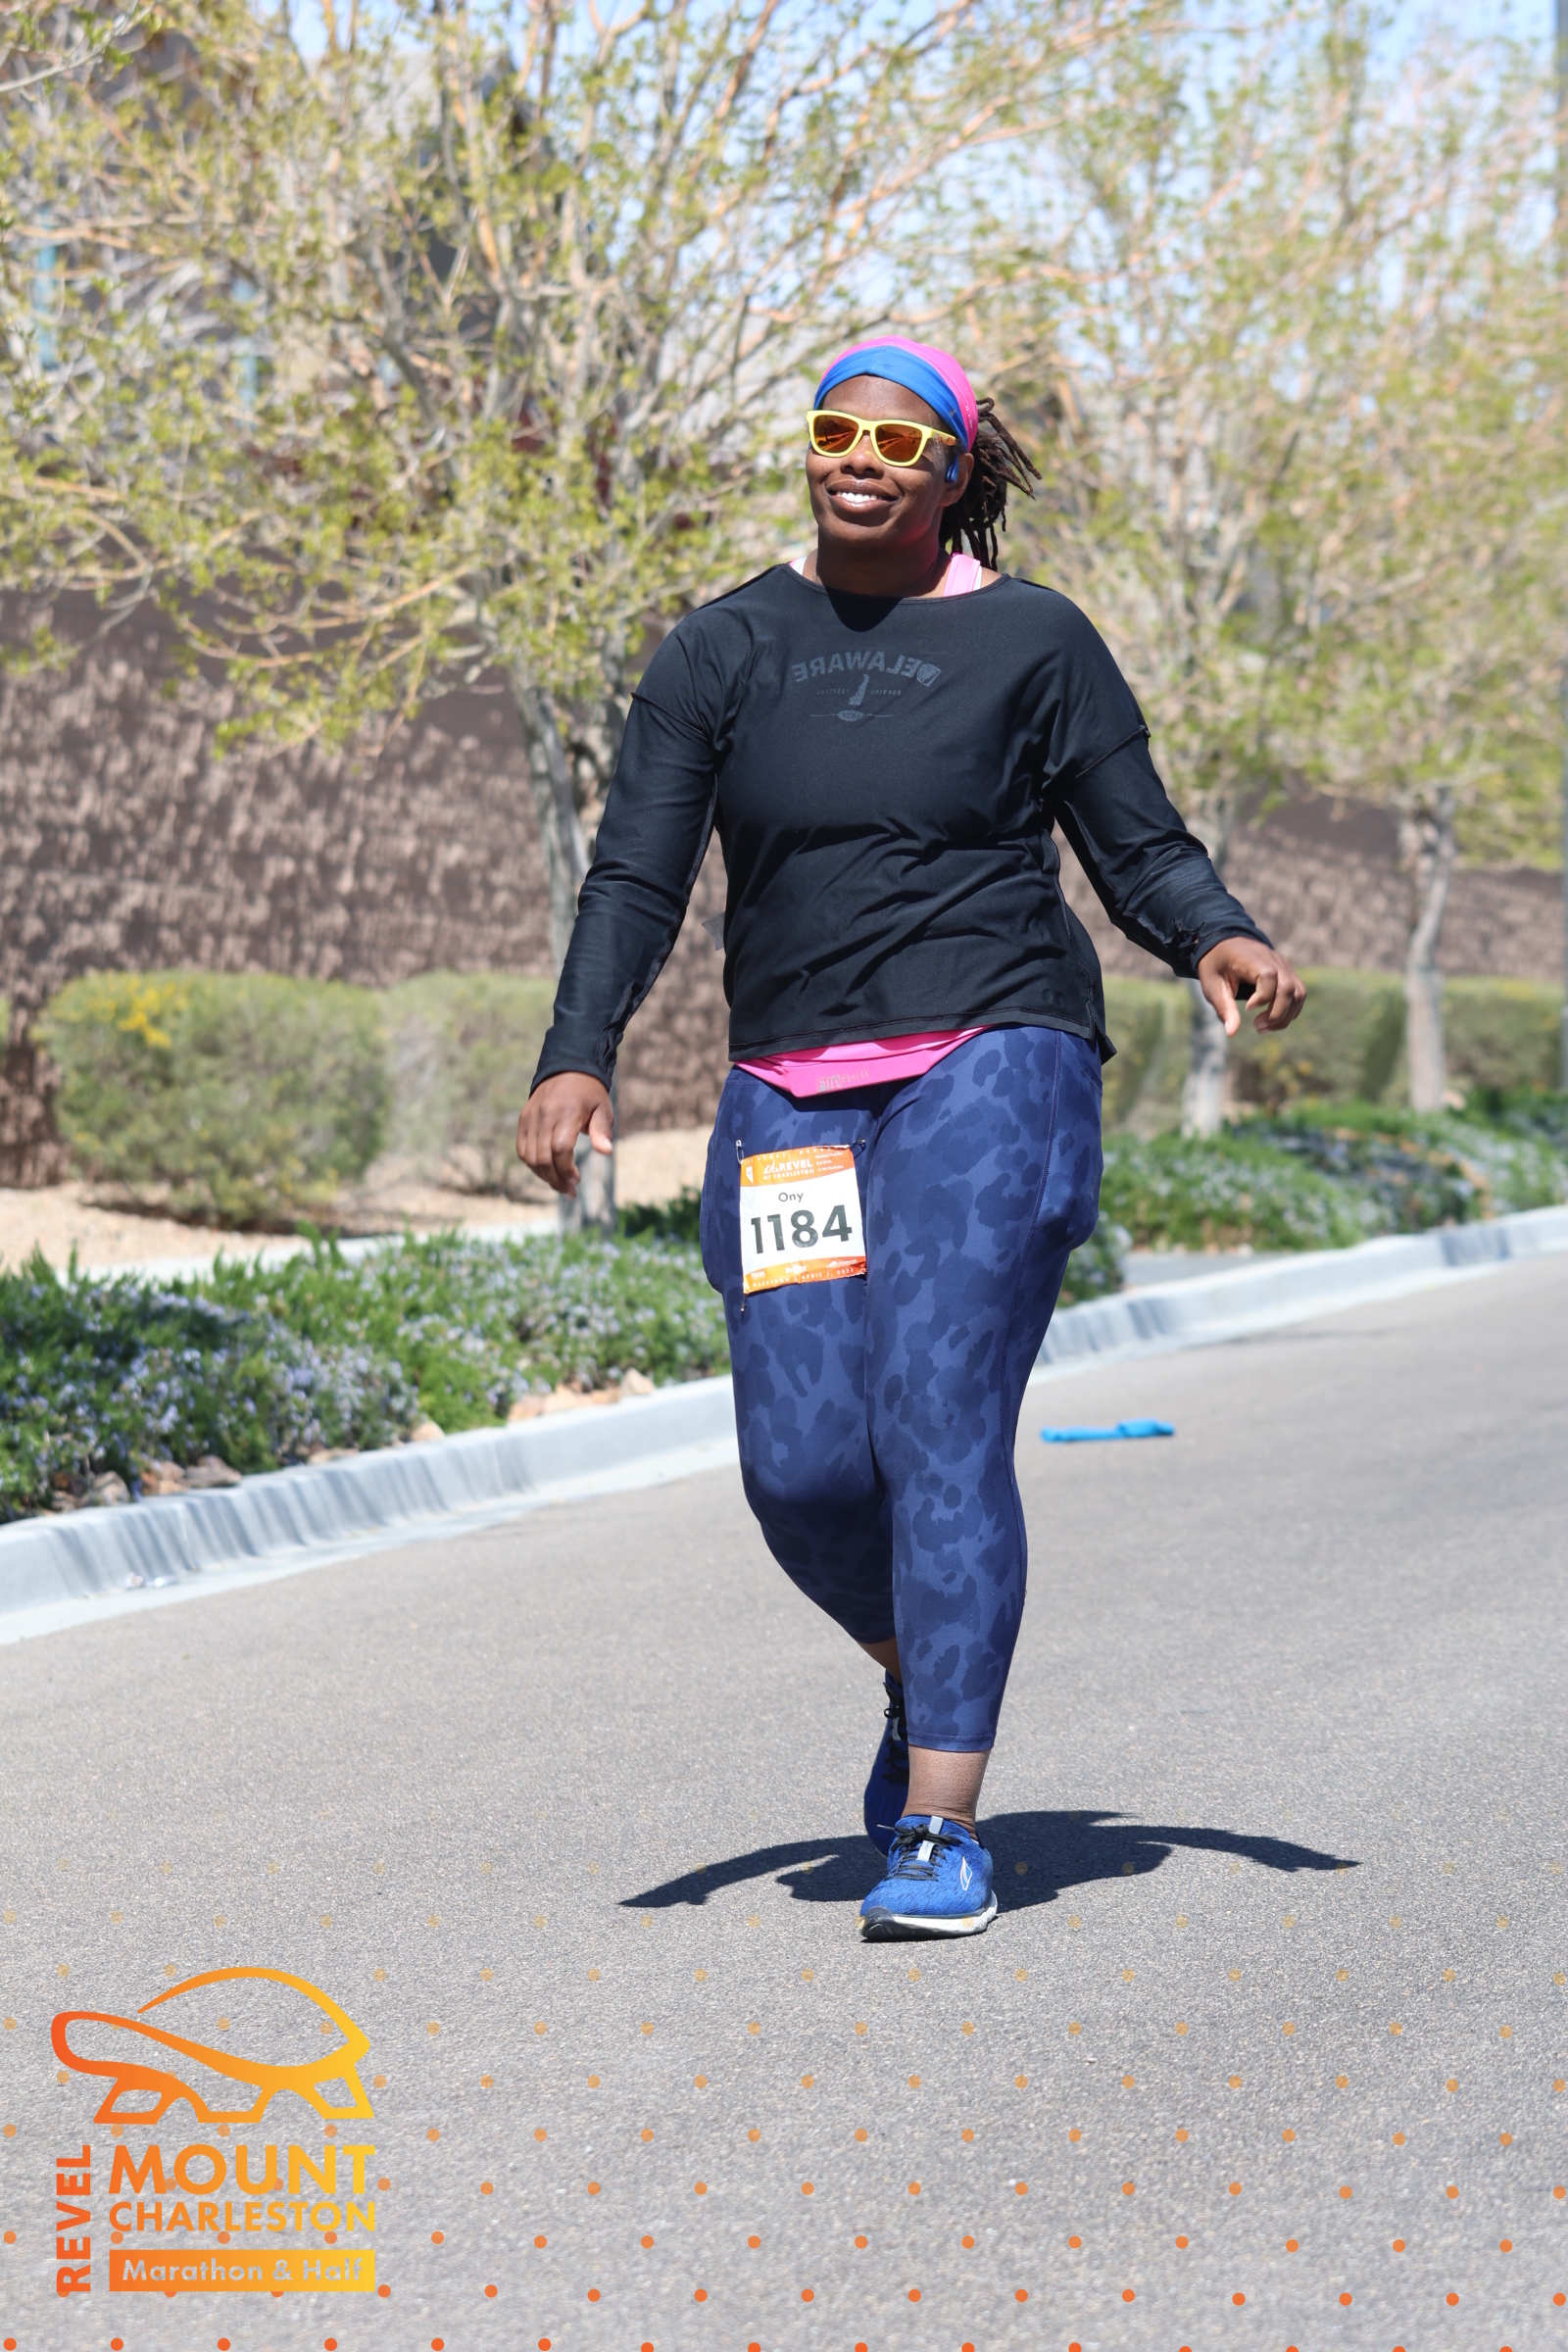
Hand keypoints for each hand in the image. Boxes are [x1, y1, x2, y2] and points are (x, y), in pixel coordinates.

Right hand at [517, 1072, 613, 1196]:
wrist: (567, 1067)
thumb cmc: (589, 1093)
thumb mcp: (603, 1108)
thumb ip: (602, 1131)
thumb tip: (605, 1152)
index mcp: (567, 1112)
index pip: (560, 1149)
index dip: (566, 1169)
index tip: (577, 1180)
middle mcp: (545, 1115)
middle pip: (543, 1157)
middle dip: (556, 1179)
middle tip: (569, 1191)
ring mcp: (531, 1117)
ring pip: (530, 1156)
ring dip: (543, 1176)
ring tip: (559, 1184)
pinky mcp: (523, 1119)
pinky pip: (522, 1148)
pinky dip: (532, 1164)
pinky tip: (546, 1171)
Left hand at [1196, 937, 1305, 1037]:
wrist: (1225, 943)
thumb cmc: (1217, 965)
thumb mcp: (1212, 985)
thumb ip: (1223, 1007)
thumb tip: (1231, 1033)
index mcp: (1251, 958)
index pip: (1269, 975)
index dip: (1262, 996)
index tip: (1247, 1008)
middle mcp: (1273, 959)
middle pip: (1289, 988)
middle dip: (1277, 1014)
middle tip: (1256, 1027)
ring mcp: (1284, 966)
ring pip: (1298, 994)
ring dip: (1285, 1016)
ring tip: (1263, 1027)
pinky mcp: (1288, 973)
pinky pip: (1298, 994)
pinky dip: (1290, 1010)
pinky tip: (1271, 1020)